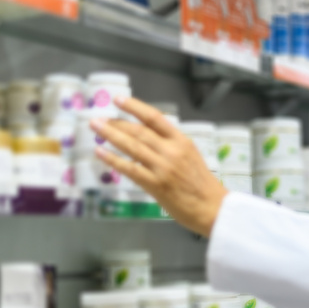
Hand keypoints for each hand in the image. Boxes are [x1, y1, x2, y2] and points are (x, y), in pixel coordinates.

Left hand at [90, 97, 226, 236]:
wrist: (212, 207)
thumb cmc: (202, 184)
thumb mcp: (192, 156)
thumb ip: (172, 146)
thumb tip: (148, 138)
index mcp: (182, 141)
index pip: (155, 118)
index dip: (134, 107)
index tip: (119, 100)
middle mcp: (172, 151)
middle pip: (139, 131)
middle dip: (116, 123)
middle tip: (99, 119)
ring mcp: (163, 167)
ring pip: (132, 146)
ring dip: (111, 135)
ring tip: (96, 128)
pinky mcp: (155, 184)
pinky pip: (129, 168)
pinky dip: (113, 159)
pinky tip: (101, 153)